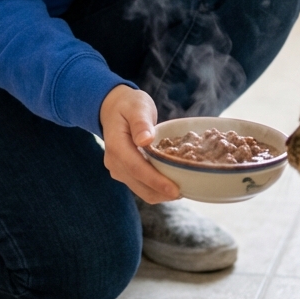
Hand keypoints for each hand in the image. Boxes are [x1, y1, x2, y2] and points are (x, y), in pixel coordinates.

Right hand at [99, 84, 180, 203]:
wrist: (113, 109)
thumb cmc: (129, 105)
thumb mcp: (137, 106)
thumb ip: (141, 122)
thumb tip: (145, 139)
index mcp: (116, 145)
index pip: (136, 168)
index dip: (156, 181)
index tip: (175, 190)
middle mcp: (114, 161)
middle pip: (139, 184)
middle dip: (161, 192)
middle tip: (187, 192)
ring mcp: (118, 169)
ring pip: (140, 190)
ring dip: (160, 193)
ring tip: (182, 190)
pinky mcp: (124, 173)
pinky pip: (141, 186)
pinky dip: (156, 189)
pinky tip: (172, 184)